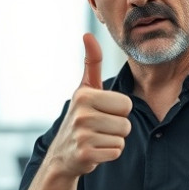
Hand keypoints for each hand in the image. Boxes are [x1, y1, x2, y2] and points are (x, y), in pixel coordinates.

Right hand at [45, 33, 132, 177]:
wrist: (62, 155)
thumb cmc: (81, 117)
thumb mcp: (85, 89)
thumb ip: (91, 63)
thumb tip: (88, 34)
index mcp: (84, 95)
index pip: (126, 104)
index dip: (118, 110)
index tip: (101, 111)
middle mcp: (81, 114)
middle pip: (126, 123)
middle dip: (117, 127)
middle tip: (99, 127)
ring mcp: (82, 135)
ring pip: (122, 138)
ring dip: (113, 141)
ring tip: (96, 138)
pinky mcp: (85, 155)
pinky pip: (116, 152)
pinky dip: (109, 154)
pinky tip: (94, 151)